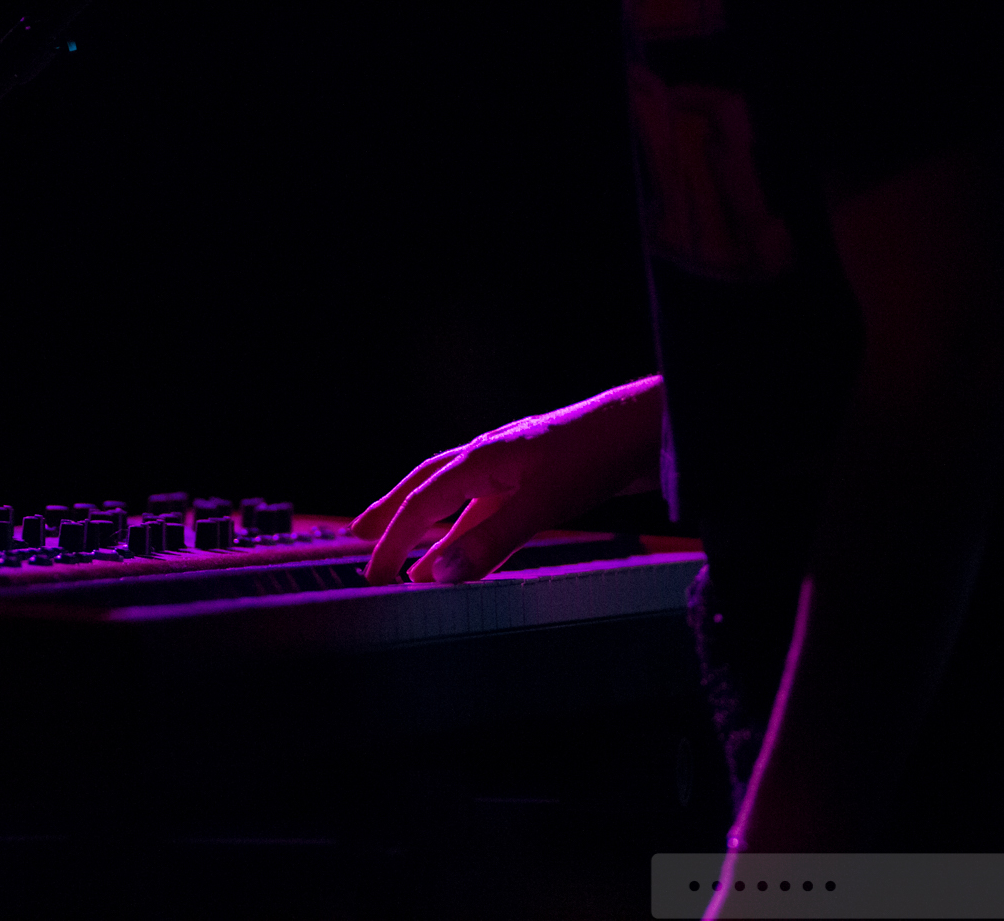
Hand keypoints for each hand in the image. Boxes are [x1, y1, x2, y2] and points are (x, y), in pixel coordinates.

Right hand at [350, 376, 664, 583]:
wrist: (646, 427)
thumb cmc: (595, 455)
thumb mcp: (542, 504)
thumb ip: (491, 540)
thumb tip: (440, 575)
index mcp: (479, 458)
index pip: (421, 504)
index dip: (394, 541)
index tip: (373, 573)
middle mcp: (487, 458)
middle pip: (424, 488)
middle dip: (390, 515)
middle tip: (357, 538)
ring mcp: (511, 467)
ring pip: (455, 499)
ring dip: (429, 527)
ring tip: (406, 553)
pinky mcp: (536, 477)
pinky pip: (486, 507)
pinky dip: (467, 530)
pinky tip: (465, 546)